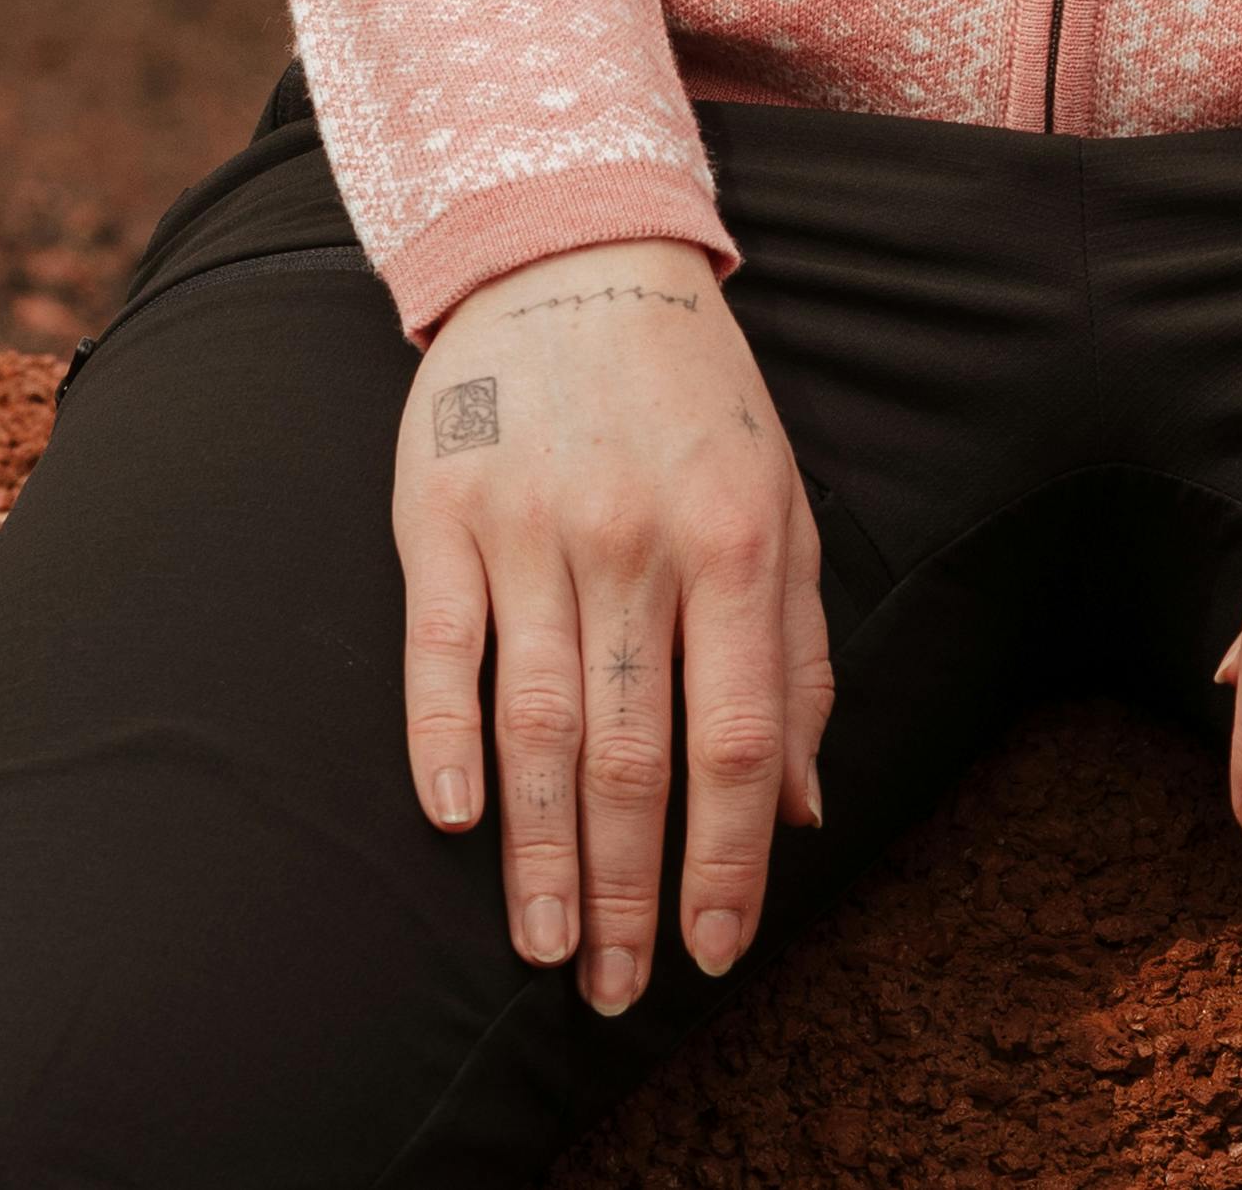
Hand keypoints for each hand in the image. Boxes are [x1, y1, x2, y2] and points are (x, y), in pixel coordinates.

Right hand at [395, 245, 828, 1010]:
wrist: (574, 253)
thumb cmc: (695, 403)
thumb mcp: (780, 507)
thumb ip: (797, 657)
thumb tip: (803, 810)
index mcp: (733, 543)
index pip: (734, 738)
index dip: (726, 858)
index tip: (714, 952)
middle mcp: (633, 542)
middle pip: (629, 752)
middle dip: (625, 888)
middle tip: (617, 988)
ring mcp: (529, 526)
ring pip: (534, 722)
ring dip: (537, 851)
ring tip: (546, 946)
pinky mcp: (438, 510)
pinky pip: (438, 647)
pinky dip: (443, 739)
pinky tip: (457, 820)